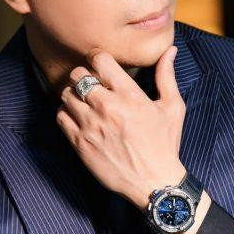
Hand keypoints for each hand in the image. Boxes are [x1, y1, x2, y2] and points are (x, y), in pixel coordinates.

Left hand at [55, 45, 185, 208]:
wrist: (154, 183)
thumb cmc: (165, 145)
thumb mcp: (172, 108)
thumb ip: (166, 76)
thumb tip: (169, 50)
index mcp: (129, 95)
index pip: (100, 59)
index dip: (98, 57)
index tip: (100, 64)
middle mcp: (107, 107)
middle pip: (78, 75)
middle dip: (84, 76)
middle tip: (91, 84)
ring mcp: (91, 126)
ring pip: (66, 94)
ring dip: (73, 94)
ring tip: (84, 101)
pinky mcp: (80, 144)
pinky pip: (60, 117)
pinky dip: (66, 114)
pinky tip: (78, 118)